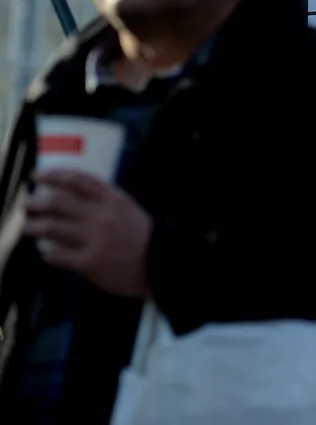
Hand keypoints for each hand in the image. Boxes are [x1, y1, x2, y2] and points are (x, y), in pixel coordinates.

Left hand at [23, 169, 152, 297]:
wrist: (162, 264)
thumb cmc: (144, 236)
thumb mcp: (129, 209)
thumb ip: (106, 201)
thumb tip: (77, 195)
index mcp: (113, 199)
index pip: (78, 179)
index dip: (54, 175)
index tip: (38, 175)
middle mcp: (101, 215)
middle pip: (58, 201)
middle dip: (36, 202)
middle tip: (28, 205)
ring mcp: (94, 239)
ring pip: (51, 227)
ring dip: (34, 227)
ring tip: (29, 229)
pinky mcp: (89, 262)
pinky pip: (57, 255)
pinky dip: (47, 254)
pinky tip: (47, 254)